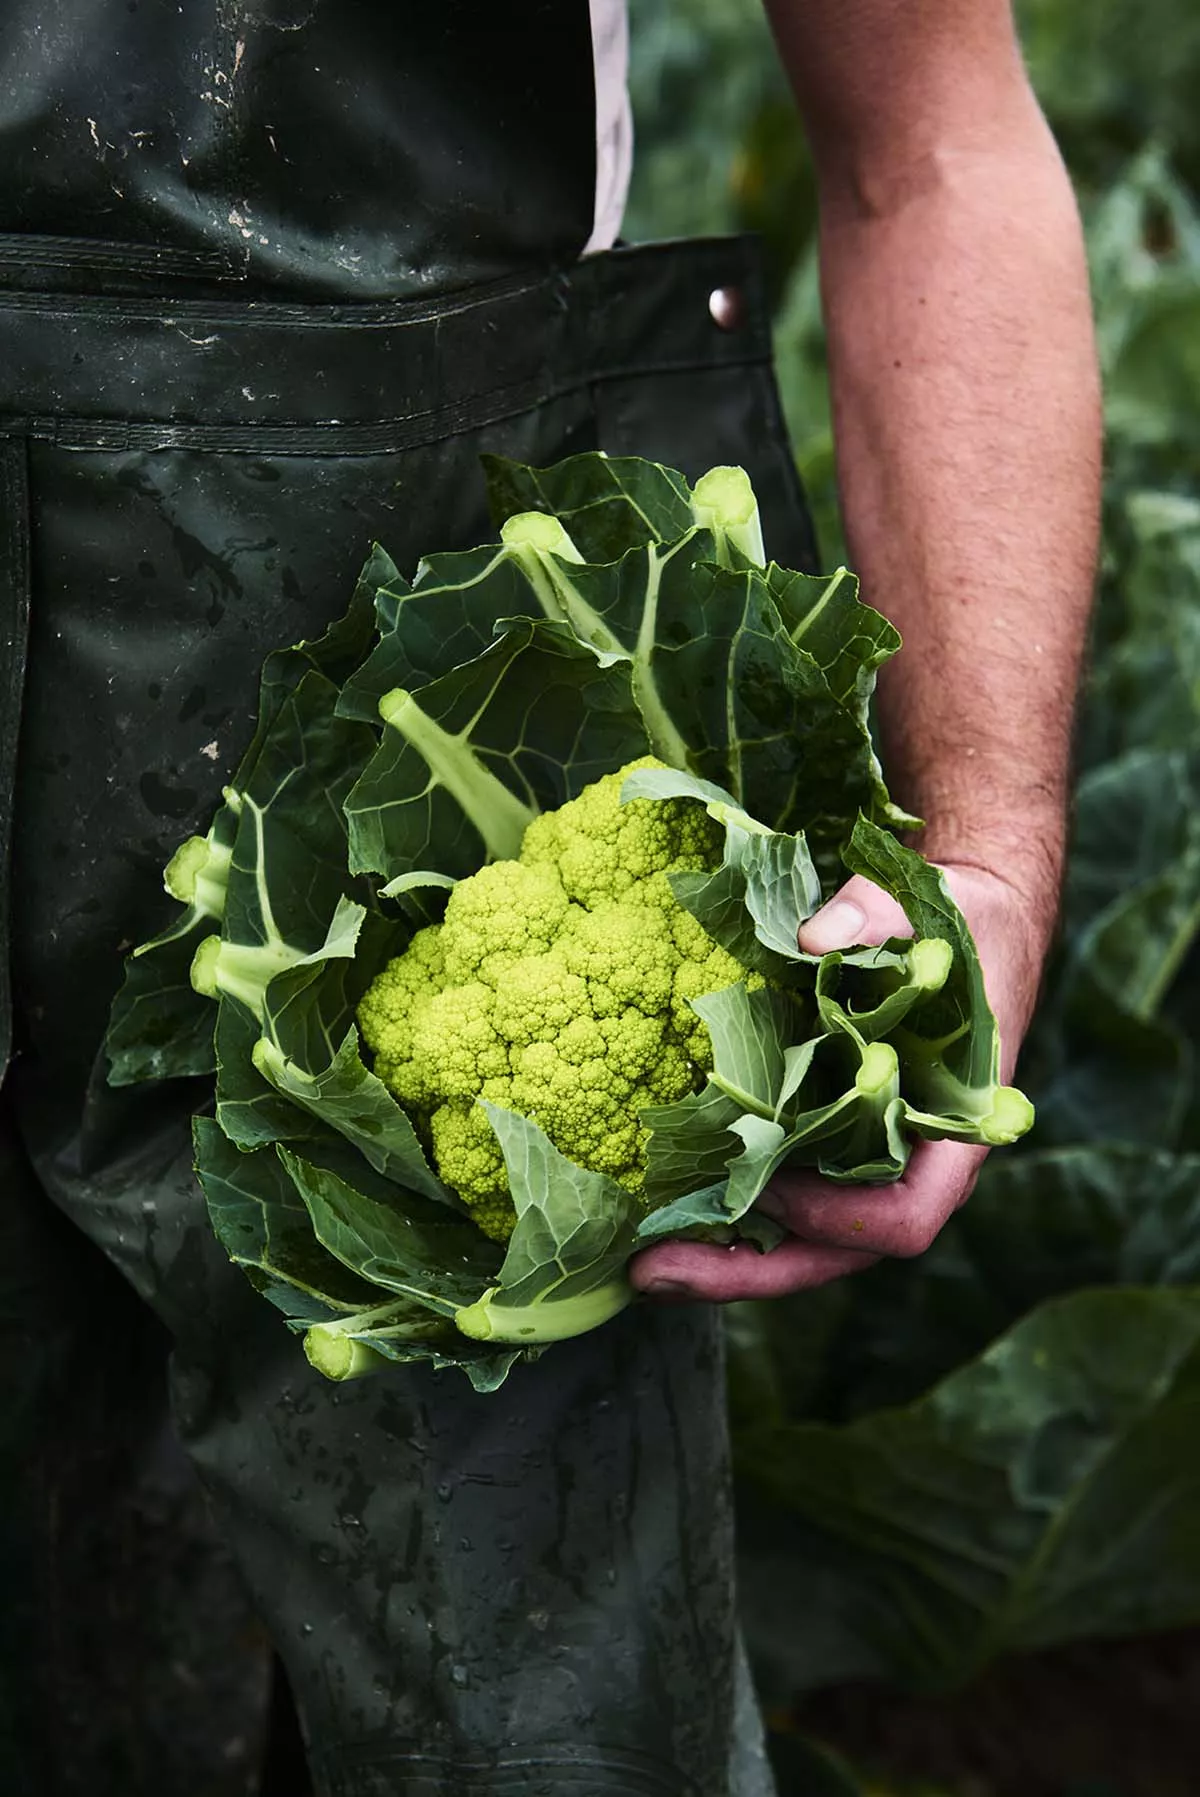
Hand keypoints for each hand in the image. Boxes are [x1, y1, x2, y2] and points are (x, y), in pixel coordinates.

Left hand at [629, 862, 1046, 1302]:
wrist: (971, 924)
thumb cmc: (965, 927)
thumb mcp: (938, 913)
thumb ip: (881, 918)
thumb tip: (814, 941)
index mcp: (952, 1131)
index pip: (906, 1215)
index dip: (839, 1219)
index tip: (770, 1190)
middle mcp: (907, 1164)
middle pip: (833, 1252)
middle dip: (745, 1272)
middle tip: (653, 1272)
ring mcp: (863, 1160)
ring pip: (798, 1239)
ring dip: (721, 1254)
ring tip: (639, 1261)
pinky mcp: (824, 1140)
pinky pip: (777, 1192)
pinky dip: (723, 1208)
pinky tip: (659, 1209)